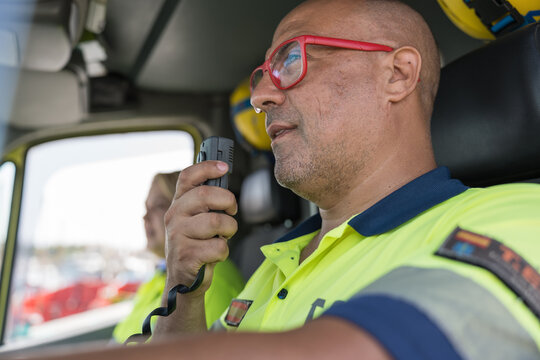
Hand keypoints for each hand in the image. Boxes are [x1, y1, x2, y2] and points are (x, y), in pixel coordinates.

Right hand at [164, 160, 237, 295]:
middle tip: (231, 210)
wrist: (184, 281)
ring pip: (216, 222)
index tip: (224, 167)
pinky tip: (214, 255)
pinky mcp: (186, 256)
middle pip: (205, 195)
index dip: (206, 168)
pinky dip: (224, 252)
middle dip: (227, 201)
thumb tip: (224, 179)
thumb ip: (205, 203)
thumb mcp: (195, 220)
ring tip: (223, 237)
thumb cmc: (196, 246)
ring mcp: (178, 236)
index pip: (187, 177)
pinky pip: (218, 247)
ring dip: (229, 230)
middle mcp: (174, 217)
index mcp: (178, 204)